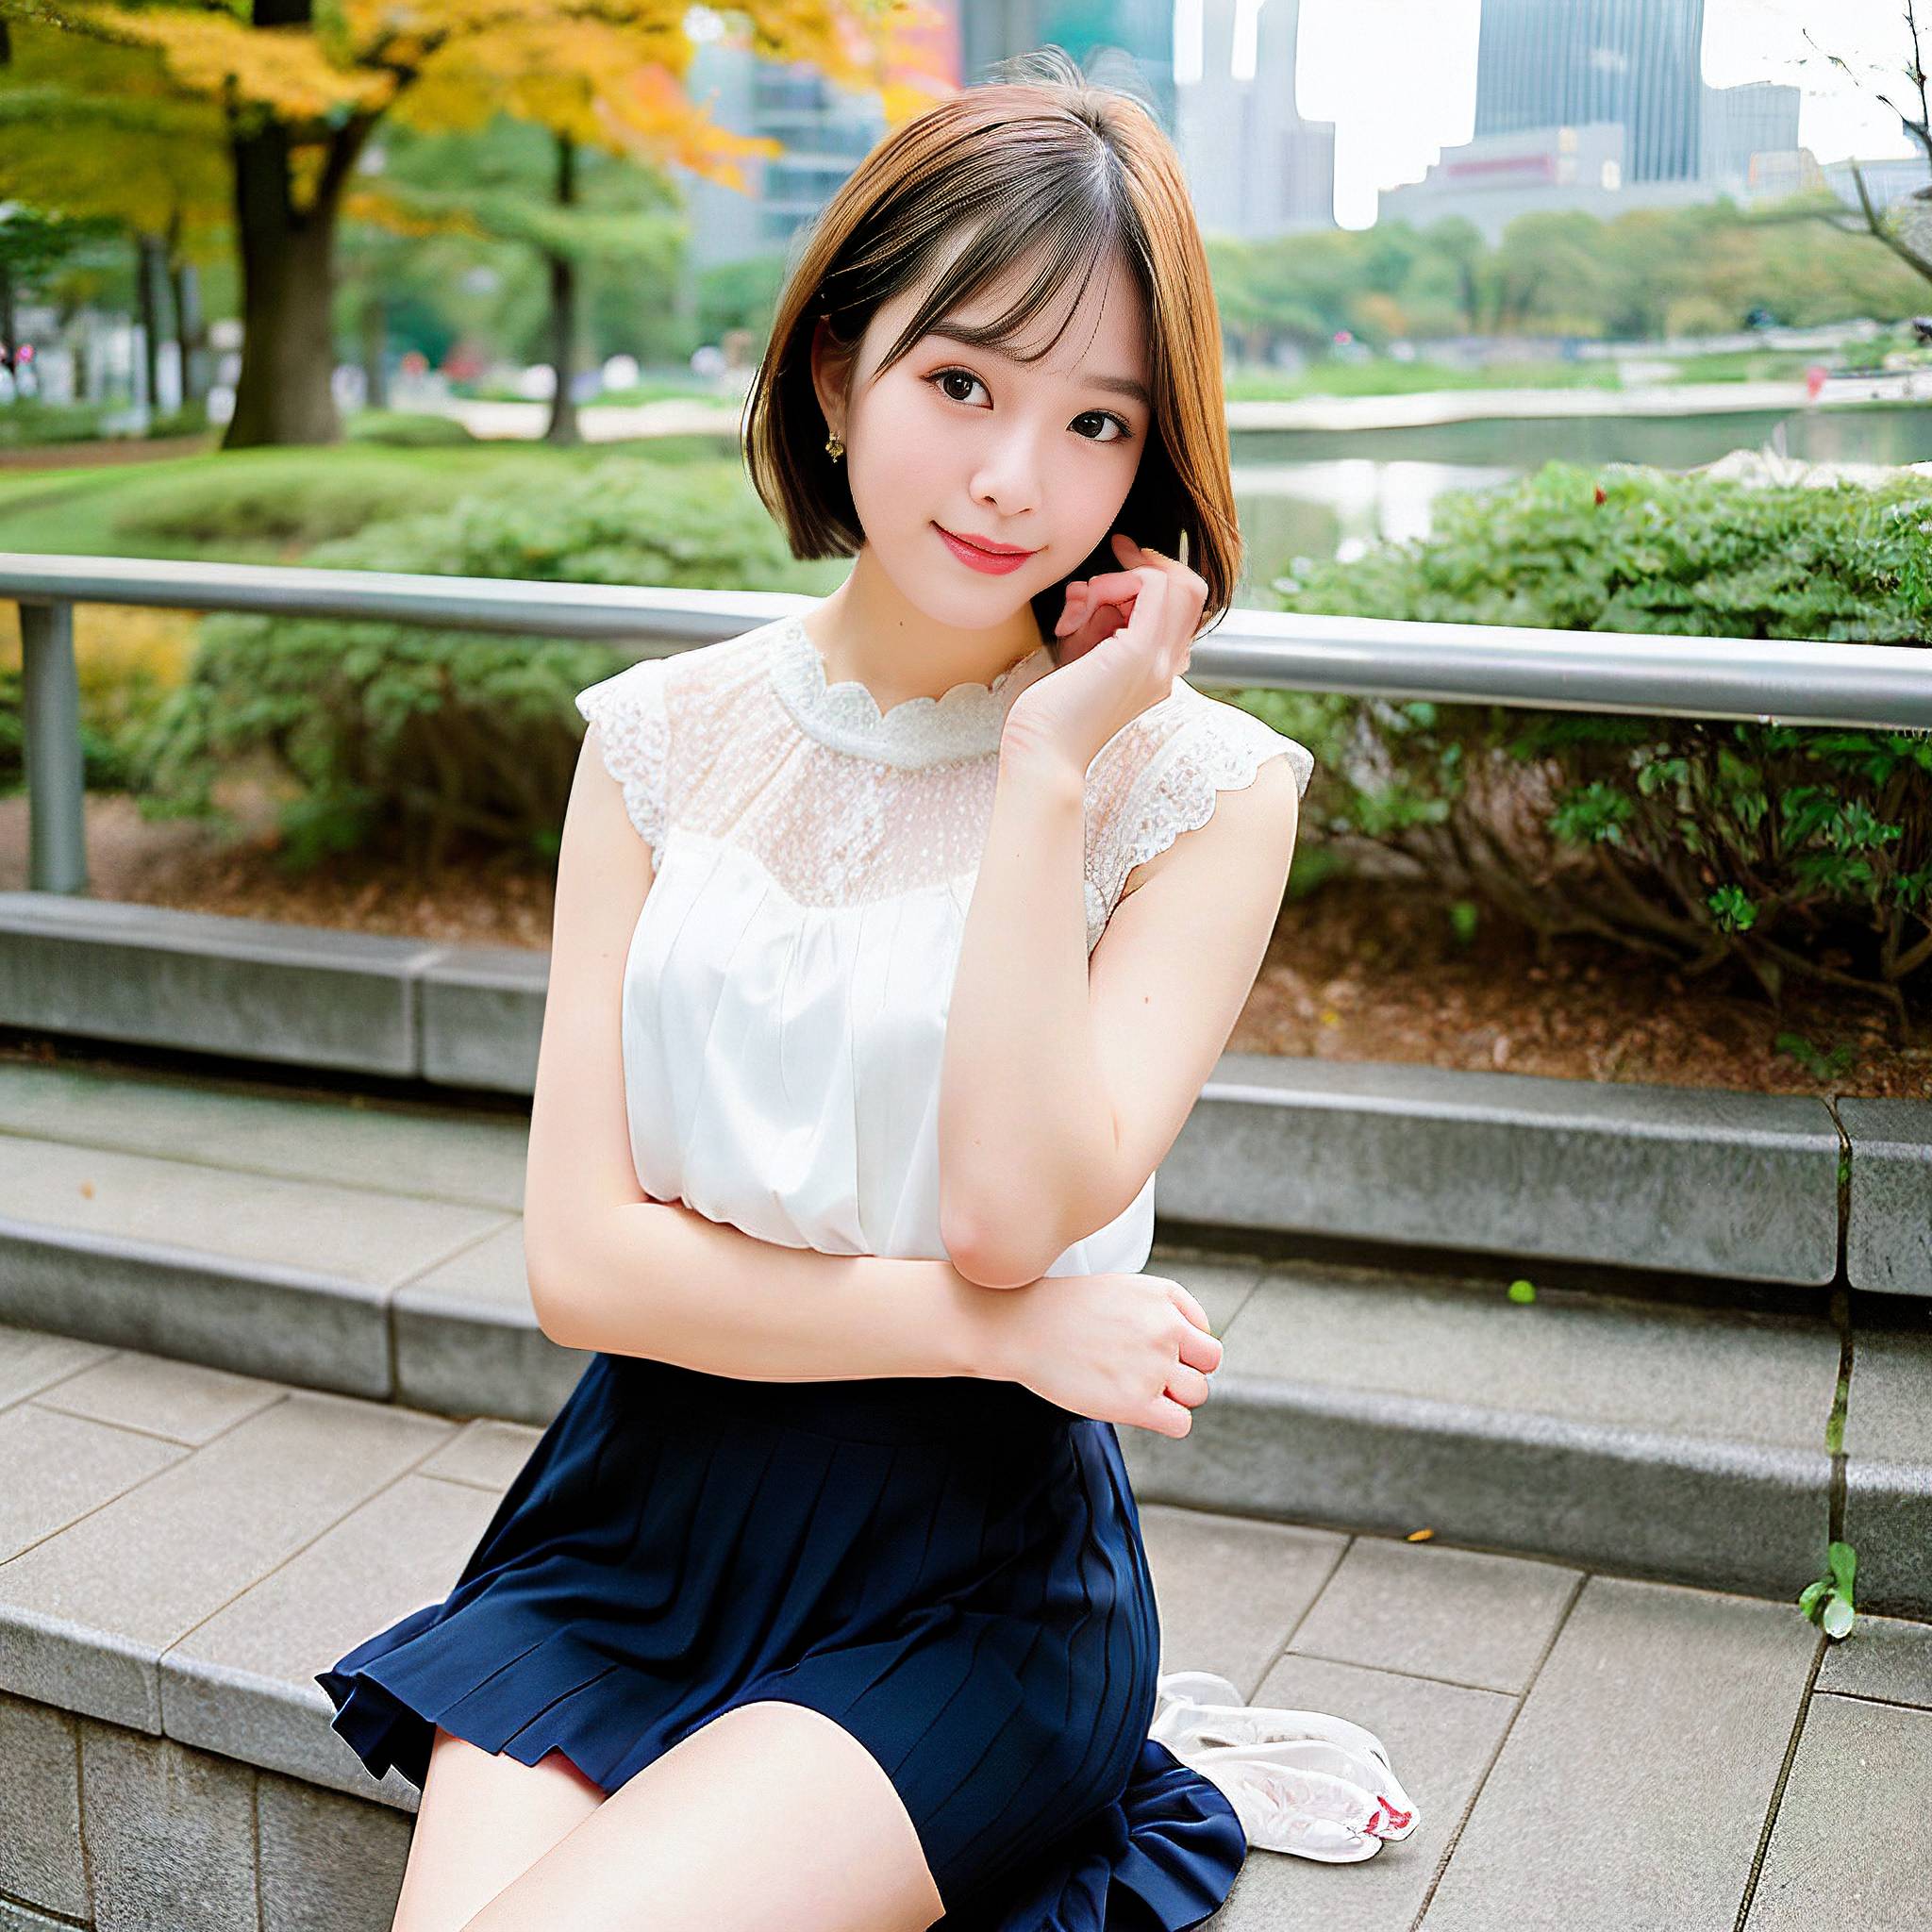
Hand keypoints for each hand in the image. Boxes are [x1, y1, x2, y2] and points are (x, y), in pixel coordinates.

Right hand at [979, 1269, 1223, 1437]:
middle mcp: (1166, 1327)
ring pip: (1198, 1393)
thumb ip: (1157, 1311)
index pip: (1204, 1331)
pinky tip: (1137, 1408)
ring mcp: (1154, 1365)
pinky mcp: (1137, 1402)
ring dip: (1174, 1396)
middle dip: (1186, 1370)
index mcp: (1164, 1295)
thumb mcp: (1119, 1288)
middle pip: (1209, 1362)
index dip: (1183, 1346)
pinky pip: (1181, 1422)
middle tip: (1151, 1374)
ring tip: (1136, 1388)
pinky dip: (1166, 1421)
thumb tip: (1186, 1343)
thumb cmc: (1060, 1308)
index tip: (1154, 1351)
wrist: (1019, 1325)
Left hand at [1001, 531, 1209, 771]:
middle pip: (1191, 589)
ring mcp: (1160, 661)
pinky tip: (1083, 606)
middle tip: (1115, 552)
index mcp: (1158, 670)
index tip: (1120, 557)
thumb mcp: (1080, 656)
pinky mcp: (1141, 653)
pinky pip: (1152, 587)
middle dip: (1147, 564)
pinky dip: (1116, 581)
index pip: (1183, 607)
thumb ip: (1095, 621)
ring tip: (1081, 604)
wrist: (1043, 752)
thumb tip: (1091, 587)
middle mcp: (1168, 666)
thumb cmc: (1050, 711)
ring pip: (1177, 583)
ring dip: (1123, 578)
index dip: (1155, 573)